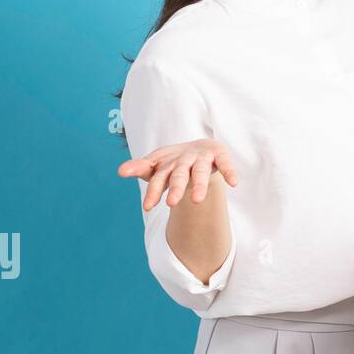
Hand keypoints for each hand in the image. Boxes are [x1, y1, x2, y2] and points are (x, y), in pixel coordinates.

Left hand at [117, 138, 237, 211]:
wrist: (200, 146)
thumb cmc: (174, 162)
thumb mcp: (157, 166)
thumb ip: (141, 168)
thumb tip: (120, 171)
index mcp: (168, 165)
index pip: (158, 178)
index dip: (153, 191)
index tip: (148, 207)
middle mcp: (184, 160)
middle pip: (179, 175)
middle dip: (176, 188)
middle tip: (171, 204)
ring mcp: (202, 157)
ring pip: (201, 171)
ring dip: (199, 184)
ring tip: (197, 200)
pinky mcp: (219, 155)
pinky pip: (225, 163)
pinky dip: (229, 171)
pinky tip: (233, 182)